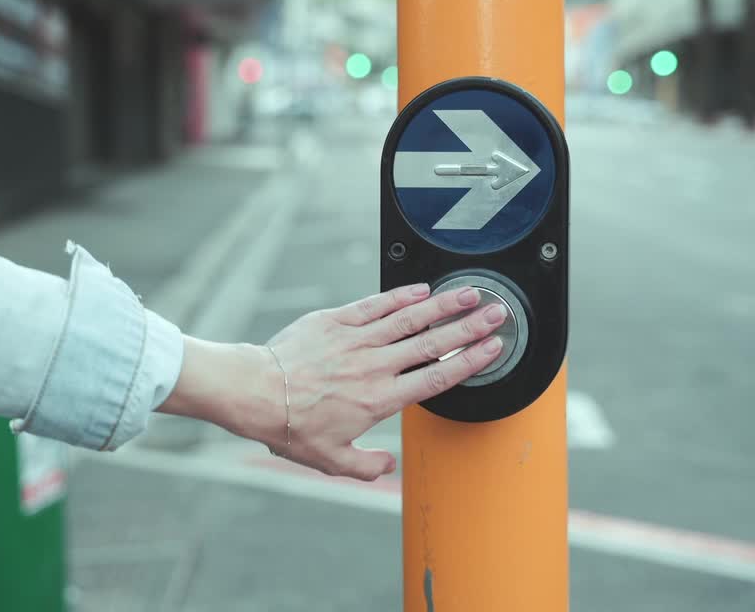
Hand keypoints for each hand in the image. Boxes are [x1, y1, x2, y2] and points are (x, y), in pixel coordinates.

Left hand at [160, 283, 507, 480]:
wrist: (256, 393)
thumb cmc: (290, 427)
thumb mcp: (331, 461)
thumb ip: (367, 466)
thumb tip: (388, 467)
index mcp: (380, 400)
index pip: (436, 378)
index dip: (470, 361)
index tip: (493, 348)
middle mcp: (375, 366)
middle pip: (433, 342)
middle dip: (469, 326)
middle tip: (497, 312)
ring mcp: (356, 340)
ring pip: (409, 318)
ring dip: (443, 304)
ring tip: (470, 292)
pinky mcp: (335, 321)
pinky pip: (374, 305)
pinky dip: (400, 296)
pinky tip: (422, 289)